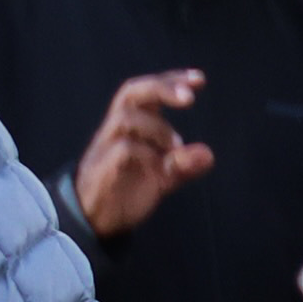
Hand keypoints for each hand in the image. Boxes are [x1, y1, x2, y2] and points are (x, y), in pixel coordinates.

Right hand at [76, 66, 212, 236]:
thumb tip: (208, 154)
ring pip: (126, 119)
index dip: (170, 81)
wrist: (94, 221)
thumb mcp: (162, 177)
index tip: (199, 80)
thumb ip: (184, 164)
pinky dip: (147, 154)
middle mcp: (115, 131)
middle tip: (189, 99)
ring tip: (175, 148)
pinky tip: (161, 171)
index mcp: (132, 126)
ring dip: (159, 129)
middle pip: (131, 93)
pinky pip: (121, 150)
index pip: (146, 92)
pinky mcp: (100, 170)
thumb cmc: (126, 190)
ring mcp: (104, 149)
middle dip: (161, 88)